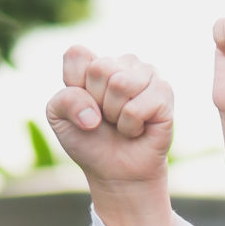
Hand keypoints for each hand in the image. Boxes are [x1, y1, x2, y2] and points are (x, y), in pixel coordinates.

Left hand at [45, 47, 175, 207]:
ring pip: (121, 84)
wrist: (116, 171)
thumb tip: (94, 114)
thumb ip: (64, 101)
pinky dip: (130, 126)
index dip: (74, 85)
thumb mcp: (60, 119)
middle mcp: (123, 62)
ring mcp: (147, 74)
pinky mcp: (164, 91)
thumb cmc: (89, 141)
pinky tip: (137, 129)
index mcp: (96, 62)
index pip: (77, 54)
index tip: (84, 105)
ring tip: (121, 122)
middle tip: (106, 118)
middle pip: (99, 69)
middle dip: (96, 102)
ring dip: (115, 114)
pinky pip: (136, 107)